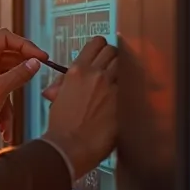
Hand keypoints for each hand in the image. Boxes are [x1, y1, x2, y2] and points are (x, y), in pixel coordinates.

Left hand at [0, 28, 47, 146]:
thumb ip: (20, 74)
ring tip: (11, 115)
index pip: (6, 38)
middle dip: (23, 71)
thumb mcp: (0, 89)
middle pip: (10, 57)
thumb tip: (34, 63)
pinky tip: (4, 126)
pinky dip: (5, 110)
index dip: (25, 45)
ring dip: (12, 99)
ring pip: (8, 79)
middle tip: (37, 76)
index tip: (39, 56)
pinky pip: (1, 94)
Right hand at [42, 35, 118, 177]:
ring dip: (124, 70)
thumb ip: (64, 84)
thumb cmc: (62, 126)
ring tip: (121, 81)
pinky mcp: (122, 102)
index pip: (96, 43)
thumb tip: (64, 81)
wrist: (70, 146)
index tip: (103, 53)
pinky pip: (132, 85)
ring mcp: (111, 87)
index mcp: (77, 71)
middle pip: (113, 51)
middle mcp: (95, 74)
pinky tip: (129, 94)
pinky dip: (131, 87)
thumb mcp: (57, 98)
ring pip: (125, 65)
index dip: (102, 47)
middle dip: (114, 57)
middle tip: (112, 67)